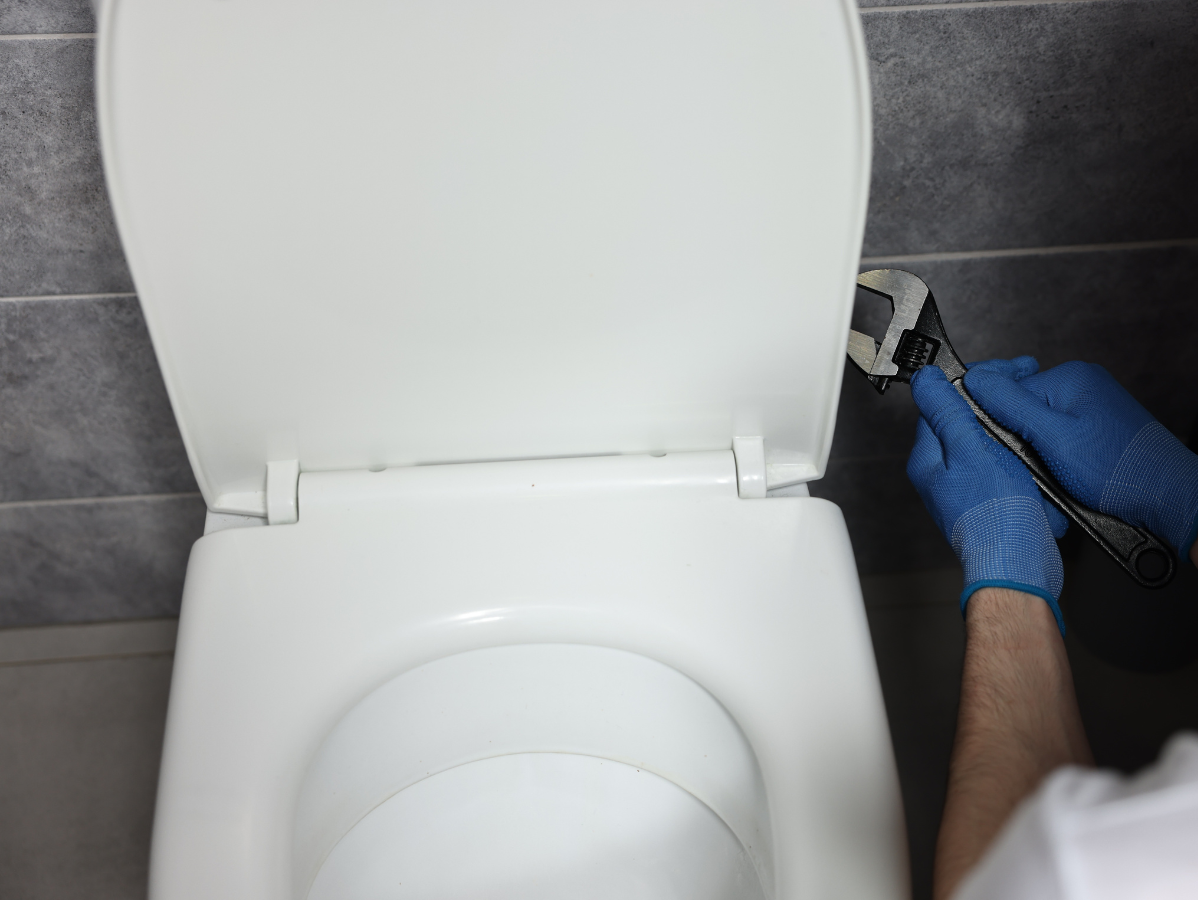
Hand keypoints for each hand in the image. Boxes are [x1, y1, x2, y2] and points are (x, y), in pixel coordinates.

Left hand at [908, 366, 1067, 630]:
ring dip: (1016, 439)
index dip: (972, 385)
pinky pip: (1010, 471)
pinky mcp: (993, 501)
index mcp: (928, 459)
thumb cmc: (994, 515)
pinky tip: (1037, 467)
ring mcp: (968, 489)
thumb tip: (925, 379)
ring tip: (1033, 437)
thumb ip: (947, 412)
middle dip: (998, 412)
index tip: (1002, 375)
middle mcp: (943, 475)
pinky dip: (1026, 465)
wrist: (1020, 566)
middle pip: (967, 423)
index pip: (941, 404)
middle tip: (1024, 400)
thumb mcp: (971, 450)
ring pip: (992, 446)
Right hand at [965, 357, 1197, 557]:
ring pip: (1039, 427)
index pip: (1008, 392)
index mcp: (1069, 377)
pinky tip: (1067, 475)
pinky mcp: (1096, 426)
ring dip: (1038, 455)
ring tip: (1057, 476)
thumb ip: (1011, 406)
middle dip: (1022, 443)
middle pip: (1023, 410)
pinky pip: (1058, 436)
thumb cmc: (1118, 470)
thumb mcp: (1053, 439)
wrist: (1165, 496)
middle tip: (1036, 469)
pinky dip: (1055, 458)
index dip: (999, 425)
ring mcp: (1091, 405)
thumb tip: (974, 380)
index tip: (1006, 450)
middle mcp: (1081, 384)